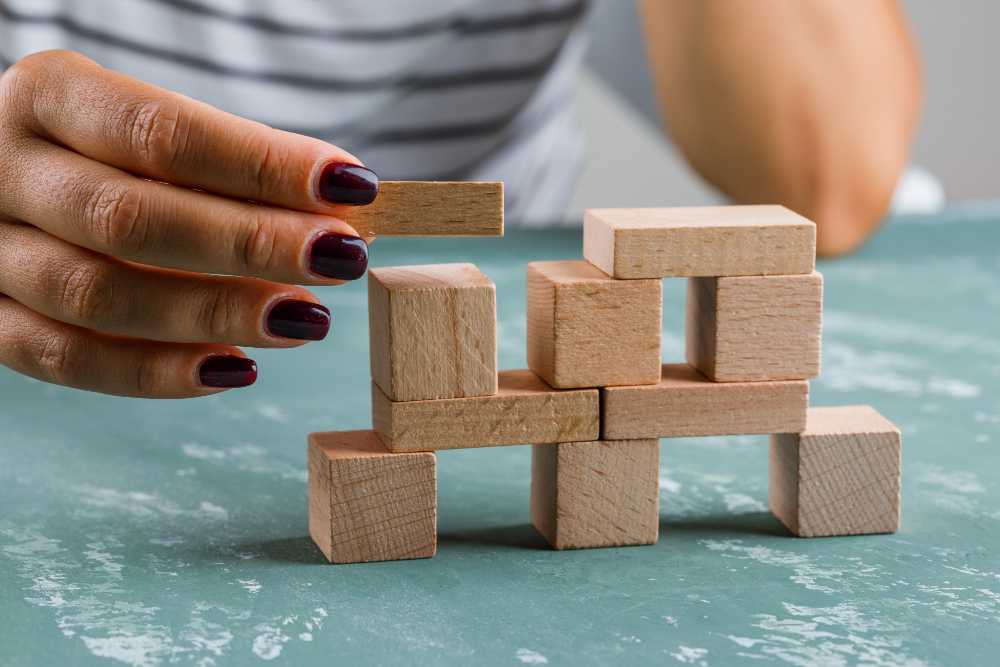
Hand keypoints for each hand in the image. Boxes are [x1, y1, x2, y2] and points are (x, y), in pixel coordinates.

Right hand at [0, 50, 377, 397]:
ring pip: (97, 297)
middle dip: (250, 244)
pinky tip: (235, 369)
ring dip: (215, 315)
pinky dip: (157, 373)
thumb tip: (343, 208)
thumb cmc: (100, 151)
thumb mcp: (148, 126)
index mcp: (46, 96)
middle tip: (338, 257)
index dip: (260, 164)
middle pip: (130, 219)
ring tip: (305, 319)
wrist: (1, 180)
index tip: (347, 186)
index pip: (161, 131)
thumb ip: (230, 163)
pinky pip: (67, 360)